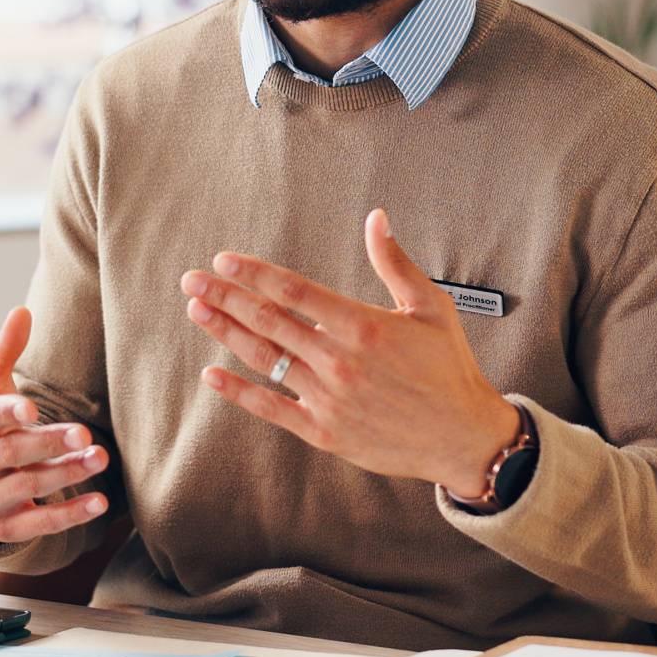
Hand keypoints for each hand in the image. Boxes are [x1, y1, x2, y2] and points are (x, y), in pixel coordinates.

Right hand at [0, 306, 109, 540]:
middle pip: (10, 453)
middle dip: (48, 444)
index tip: (32, 408)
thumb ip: (4, 349)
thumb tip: (22, 311)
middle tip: (85, 433)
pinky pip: (37, 526)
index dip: (6, 413)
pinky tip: (99, 503)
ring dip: (67, 475)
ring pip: (27, 487)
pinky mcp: (3, 527)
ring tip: (100, 458)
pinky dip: (68, 516)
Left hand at [180, 208, 519, 495]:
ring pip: (264, 359)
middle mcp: (339, 362)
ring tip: (196, 311)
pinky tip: (212, 374)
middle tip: (192, 280)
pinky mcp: (324, 432)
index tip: (224, 261)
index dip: (253, 274)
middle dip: (224, 296)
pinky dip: (238, 391)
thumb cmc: (449, 369)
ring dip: (225, 333)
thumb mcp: (430, 307)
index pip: (293, 291)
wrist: (464, 438)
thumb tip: (376, 218)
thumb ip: (395, 262)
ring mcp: (328, 399)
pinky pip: (271, 408)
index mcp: (362, 327)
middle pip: (268, 321)